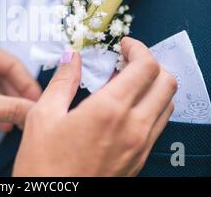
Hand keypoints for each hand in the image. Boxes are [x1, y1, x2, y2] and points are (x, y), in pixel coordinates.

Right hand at [13, 37, 176, 175]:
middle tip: (128, 60)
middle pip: (166, 82)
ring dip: (153, 86)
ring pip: (167, 104)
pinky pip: (158, 125)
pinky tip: (124, 108)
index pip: (146, 67)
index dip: (139, 48)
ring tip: (126, 82)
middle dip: (151, 63)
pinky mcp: (139, 160)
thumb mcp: (43, 116)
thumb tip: (72, 58)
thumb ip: (63, 81)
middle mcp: (134, 128)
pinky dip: (150, 107)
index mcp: (109, 110)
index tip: (125, 45)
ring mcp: (140, 146)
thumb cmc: (44, 166)